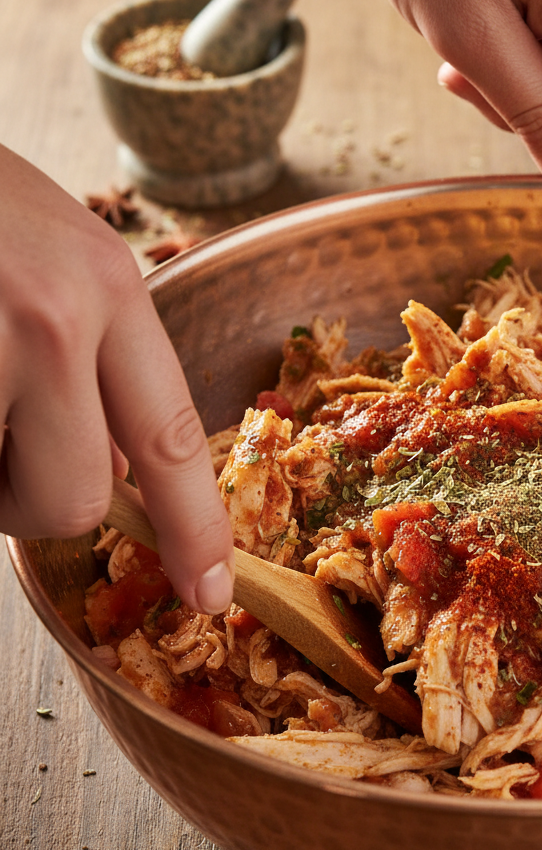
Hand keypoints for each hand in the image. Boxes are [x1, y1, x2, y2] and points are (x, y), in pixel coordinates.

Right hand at [0, 146, 234, 613]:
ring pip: (1, 496)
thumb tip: (113, 472)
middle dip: (36, 504)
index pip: (171, 440)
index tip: (212, 591)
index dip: (196, 529)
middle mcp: (54, 315)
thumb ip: (95, 362)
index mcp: (109, 286)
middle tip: (1, 450)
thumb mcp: (57, 258)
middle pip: (77, 498)